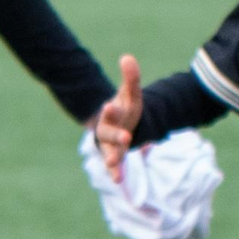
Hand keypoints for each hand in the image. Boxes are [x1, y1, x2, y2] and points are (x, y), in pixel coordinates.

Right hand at [93, 53, 142, 179]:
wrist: (121, 124)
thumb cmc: (125, 108)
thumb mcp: (131, 94)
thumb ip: (131, 78)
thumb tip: (127, 57)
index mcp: (111, 114)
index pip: (111, 111)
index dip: (111, 110)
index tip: (111, 106)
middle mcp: (107, 130)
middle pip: (109, 133)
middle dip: (116, 135)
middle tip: (126, 137)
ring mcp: (110, 145)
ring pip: (110, 151)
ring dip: (112, 157)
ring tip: (114, 162)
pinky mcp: (116, 155)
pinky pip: (114, 166)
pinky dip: (115, 172)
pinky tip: (118, 181)